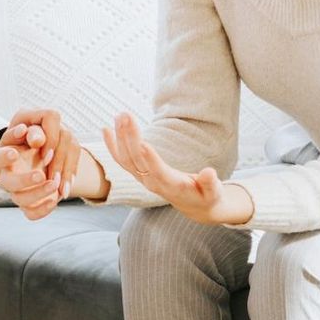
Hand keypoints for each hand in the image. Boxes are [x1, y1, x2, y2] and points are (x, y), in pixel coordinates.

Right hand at [0, 108, 77, 219]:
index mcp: (6, 154)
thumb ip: (38, 131)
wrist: (47, 154)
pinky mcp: (30, 203)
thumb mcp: (38, 129)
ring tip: (55, 183)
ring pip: (20, 199)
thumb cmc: (40, 138)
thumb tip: (37, 140)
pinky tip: (56, 198)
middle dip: (24, 180)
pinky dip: (43, 209)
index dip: (6, 155)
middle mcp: (8, 174)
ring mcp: (18, 190)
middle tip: (41, 175)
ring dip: (38, 193)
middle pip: (7, 183)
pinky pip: (31, 213)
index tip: (21, 155)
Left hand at [99, 112, 252, 225]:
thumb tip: (210, 173)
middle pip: (137, 160)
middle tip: (126, 115)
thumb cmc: (206, 196)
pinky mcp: (138, 173)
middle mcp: (152, 183)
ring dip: (121, 136)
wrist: (194, 205)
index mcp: (172, 186)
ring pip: (126, 158)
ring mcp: (143, 178)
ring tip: (120, 115)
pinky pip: (121, 160)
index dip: (150, 159)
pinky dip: (112, 145)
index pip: (158, 172)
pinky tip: (105, 129)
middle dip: (130, 137)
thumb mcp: (213, 192)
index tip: (142, 143)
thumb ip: (211, 183)